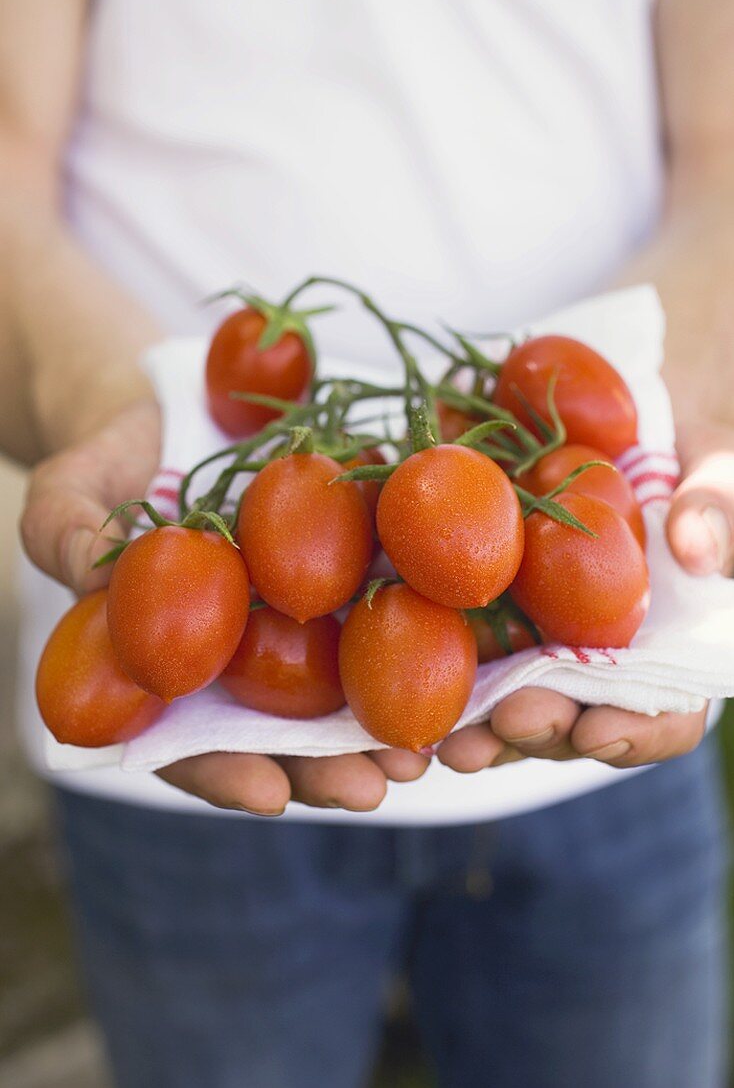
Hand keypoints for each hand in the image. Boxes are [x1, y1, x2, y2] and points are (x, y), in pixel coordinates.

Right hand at [21, 401, 427, 813]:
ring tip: (424, 747)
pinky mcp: (343, 562)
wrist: (167, 410)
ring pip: (339, 684)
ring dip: (382, 722)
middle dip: (327, 765)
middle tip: (374, 786)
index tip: (268, 792)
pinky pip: (381, 602)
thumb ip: (64, 532)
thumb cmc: (105, 460)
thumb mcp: (68, 489)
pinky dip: (417, 633)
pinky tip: (456, 653)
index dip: (224, 771)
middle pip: (281, 732)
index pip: (190, 739)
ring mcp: (293, 614)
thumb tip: (87, 568)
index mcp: (169, 666)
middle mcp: (238, 655)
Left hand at [441, 421, 731, 774]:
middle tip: (508, 722)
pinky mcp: (480, 598)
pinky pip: (453, 641)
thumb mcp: (723, 463)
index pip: (664, 712)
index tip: (596, 730)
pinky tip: (393, 676)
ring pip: (509, 701)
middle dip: (540, 730)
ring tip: (446, 737)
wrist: (626, 401)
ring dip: (478, 726)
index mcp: (666, 639)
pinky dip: (427, 663)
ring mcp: (536, 631)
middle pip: (573, 720)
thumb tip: (692, 550)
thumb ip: (720, 504)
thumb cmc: (693, 440)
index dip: (636, 732)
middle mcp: (598, 651)